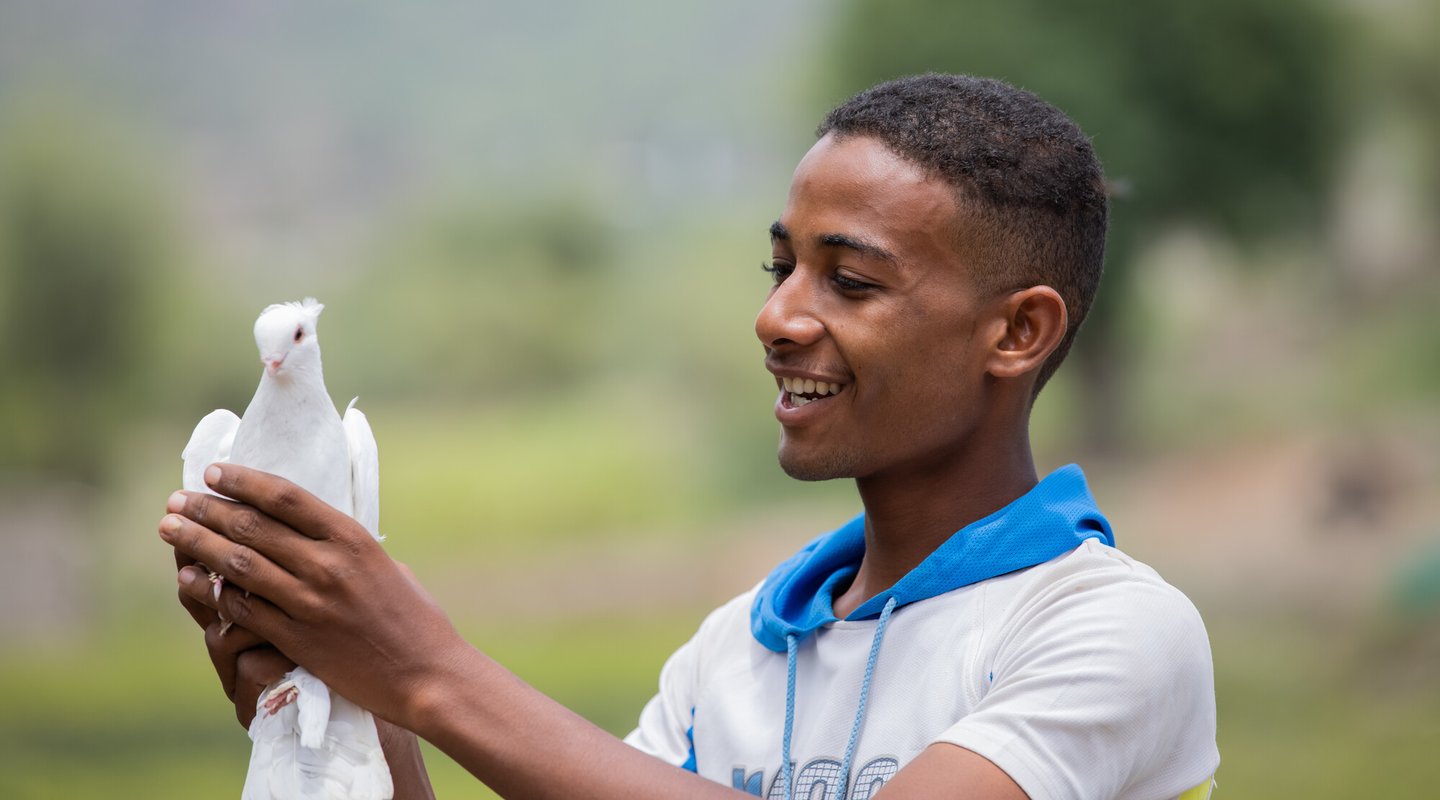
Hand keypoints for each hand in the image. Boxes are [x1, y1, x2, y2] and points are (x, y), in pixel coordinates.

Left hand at [160, 464, 470, 730]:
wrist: (428, 674)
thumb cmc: (415, 619)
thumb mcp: (388, 567)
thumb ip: (347, 550)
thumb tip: (313, 533)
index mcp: (353, 539)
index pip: (286, 497)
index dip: (244, 481)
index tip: (215, 472)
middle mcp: (329, 565)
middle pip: (253, 528)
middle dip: (208, 510)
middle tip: (177, 500)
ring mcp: (311, 603)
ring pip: (239, 566)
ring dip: (197, 544)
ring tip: (170, 529)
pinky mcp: (298, 639)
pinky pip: (243, 611)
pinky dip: (210, 593)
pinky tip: (187, 581)